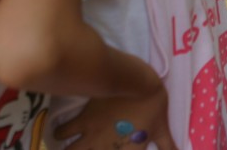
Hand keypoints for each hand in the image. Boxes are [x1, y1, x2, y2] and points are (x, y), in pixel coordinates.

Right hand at [53, 84, 177, 149]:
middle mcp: (106, 148)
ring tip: (64, 148)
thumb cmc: (154, 106)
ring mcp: (93, 135)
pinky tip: (58, 132)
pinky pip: (62, 131)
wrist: (141, 83)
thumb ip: (168, 145)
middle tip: (77, 149)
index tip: (108, 148)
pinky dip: (59, 133)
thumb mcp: (162, 128)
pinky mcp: (84, 119)